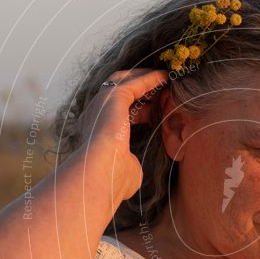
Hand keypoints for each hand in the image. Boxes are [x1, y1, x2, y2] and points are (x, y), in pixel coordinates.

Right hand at [78, 69, 169, 200]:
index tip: (155, 109)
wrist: (100, 174)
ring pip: (124, 81)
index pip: (117, 113)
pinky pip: (134, 82)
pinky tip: (164, 77)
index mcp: (96, 131)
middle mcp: (95, 114)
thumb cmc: (112, 180)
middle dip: (139, 87)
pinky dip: (150, 78)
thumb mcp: (125, 169)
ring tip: (164, 78)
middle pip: (118, 92)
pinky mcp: (113, 97)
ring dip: (145, 79)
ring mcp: (102, 103)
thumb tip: (133, 165)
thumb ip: (129, 161)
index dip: (139, 109)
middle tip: (160, 87)